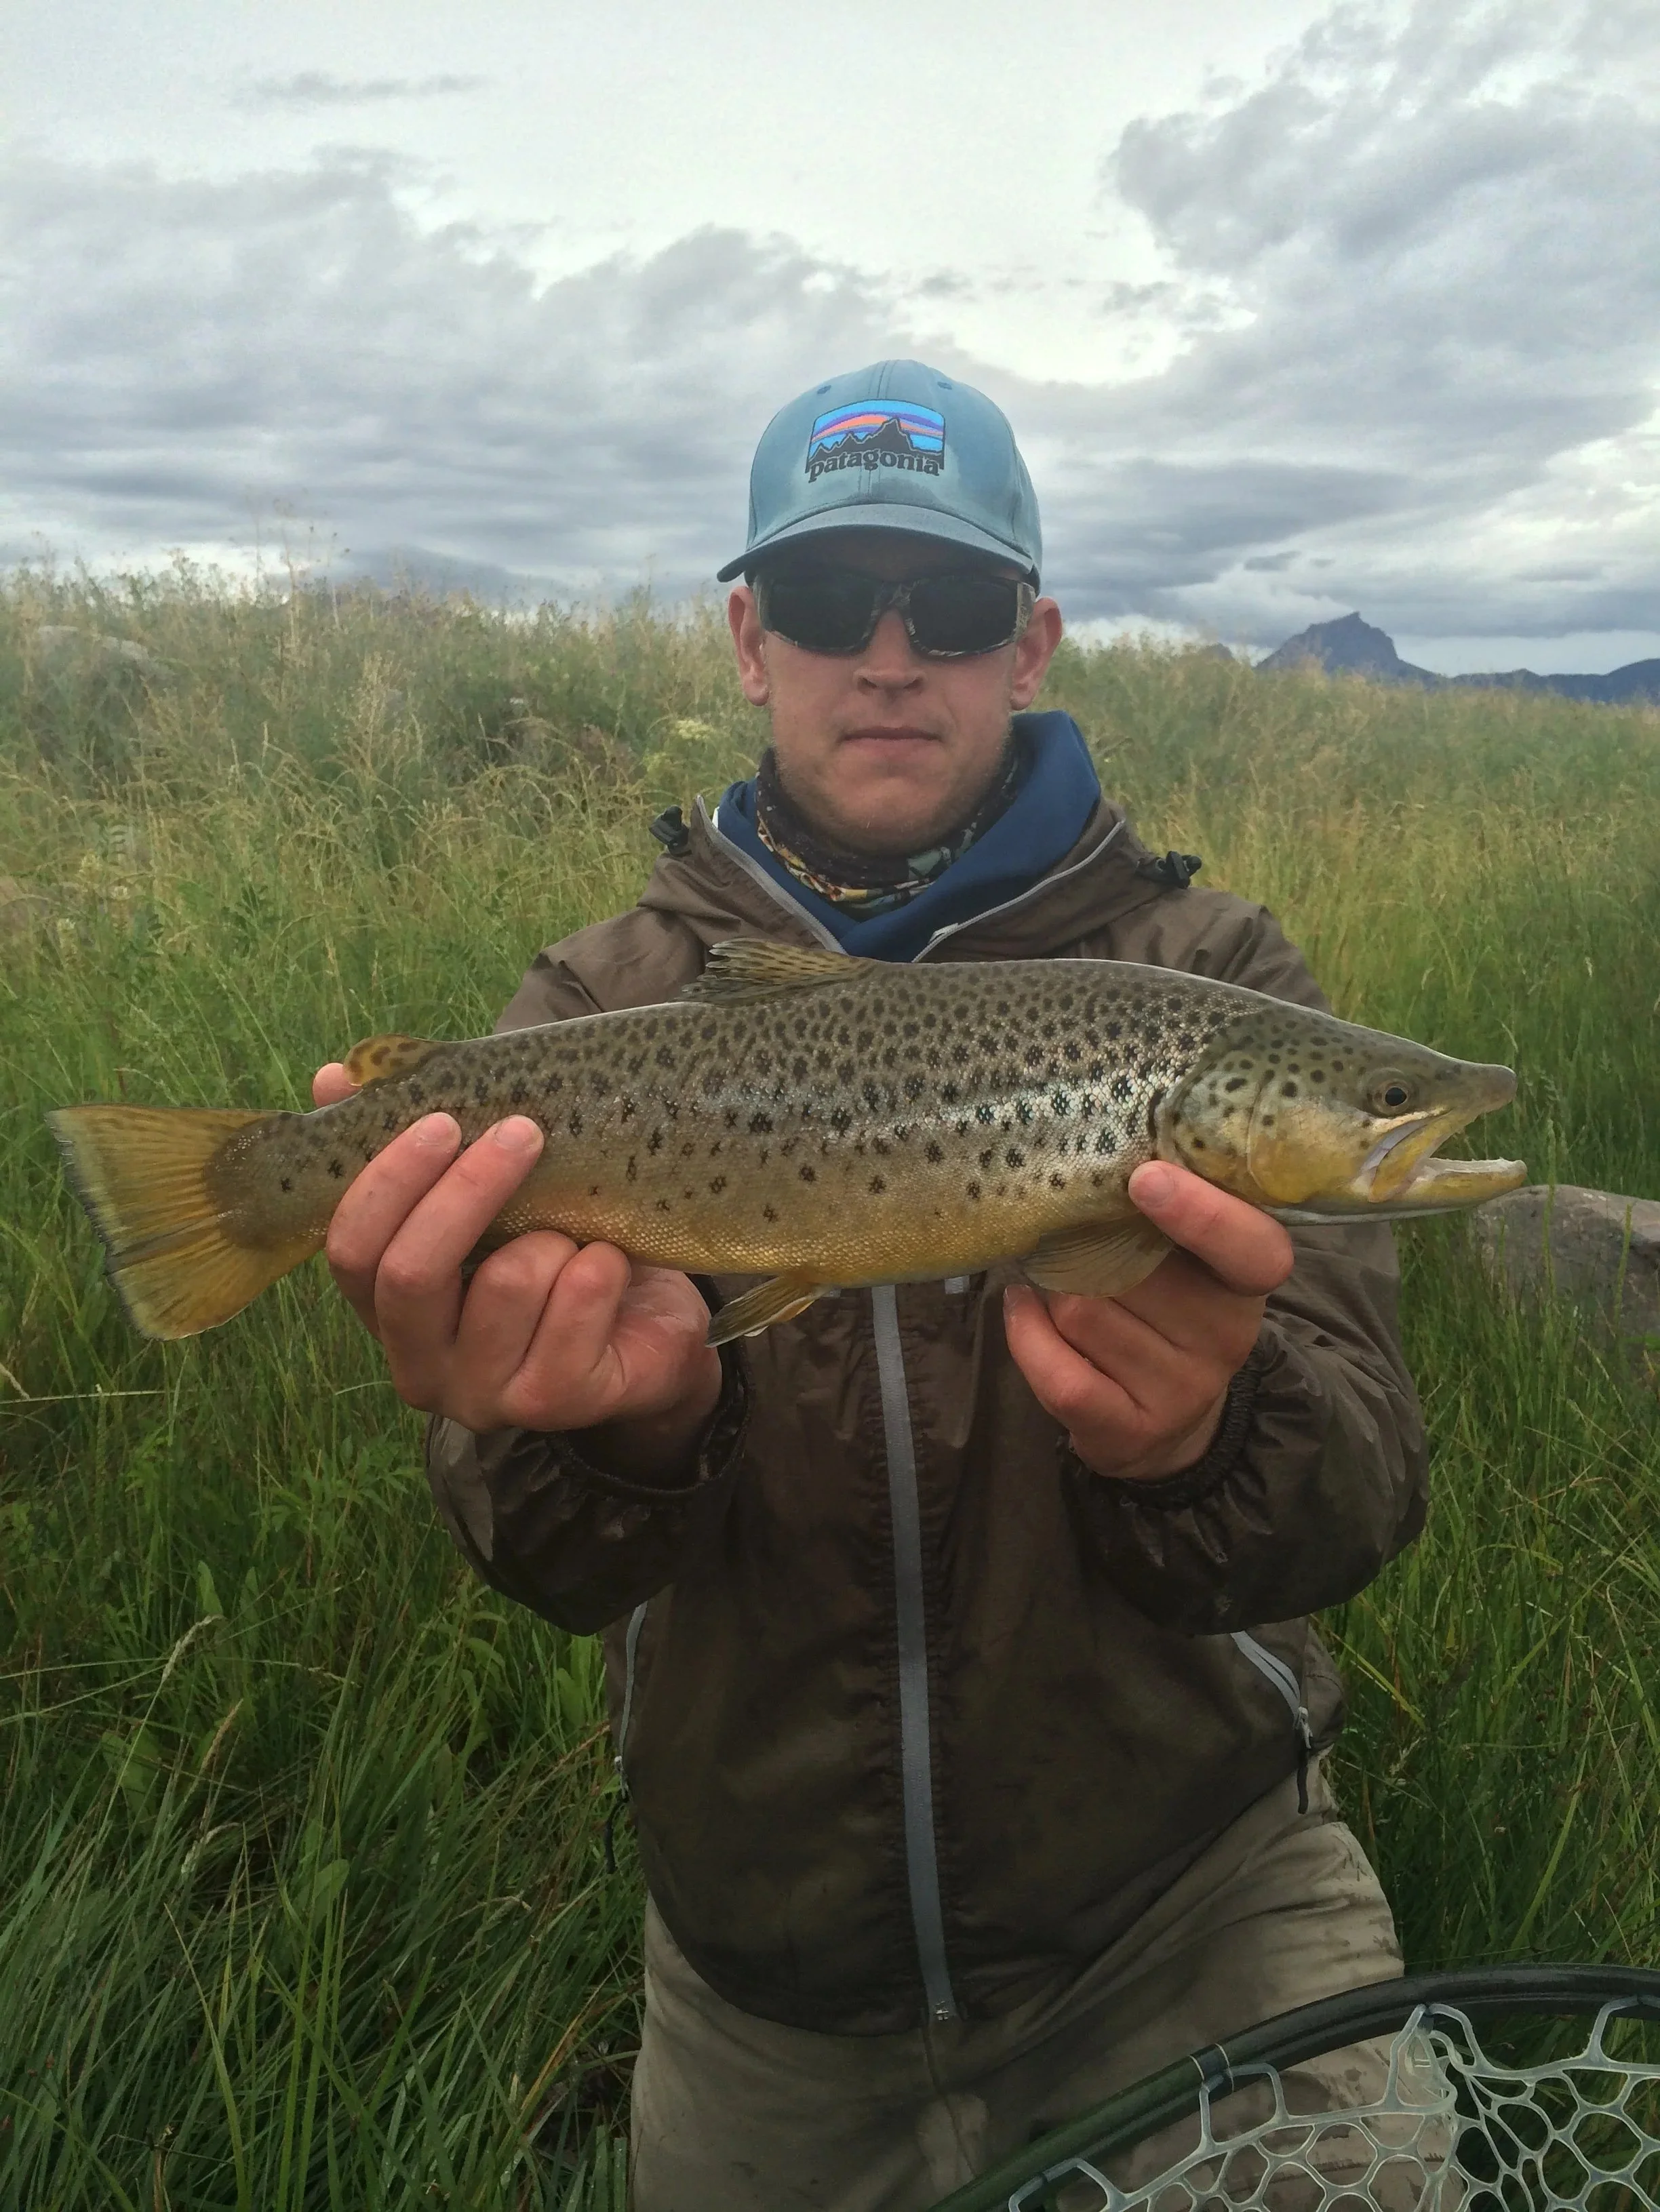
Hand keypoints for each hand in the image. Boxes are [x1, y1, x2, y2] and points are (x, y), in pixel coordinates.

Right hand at [313, 1062, 722, 1477]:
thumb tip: (333, 1077)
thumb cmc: (553, 1255)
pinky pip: (577, 1301)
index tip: (444, 1120)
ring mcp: (484, 1395)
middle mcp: (421, 1366)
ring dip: (556, 1237)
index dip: (389, 1181)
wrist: (649, 1333)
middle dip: (468, 1191)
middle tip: (524, 1131)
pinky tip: (612, 1267)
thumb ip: (412, 1146)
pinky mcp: (555, 1403)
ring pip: (508, 1281)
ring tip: (578, 1236)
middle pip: (412, 1273)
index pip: (351, 1250)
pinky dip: (603, 1264)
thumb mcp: (487, 1200)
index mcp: (387, 1312)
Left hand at [1002, 1161, 1293, 1482]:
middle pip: (1130, 1271)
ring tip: (1051, 1280)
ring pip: (1084, 1314)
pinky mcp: (1130, 1433)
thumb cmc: (1166, 1314)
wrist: (1169, 1424)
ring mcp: (1181, 1392)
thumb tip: (1095, 1158)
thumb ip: (1159, 1217)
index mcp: (1245, 1284)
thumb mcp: (1185, 1263)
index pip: (1253, 1249)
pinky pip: (1061, 1374)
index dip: (1204, 1213)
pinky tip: (1022, 1307)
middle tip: (1070, 1240)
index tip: (1145, 1179)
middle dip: (1083, 1248)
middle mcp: (1225, 1339)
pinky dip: (1026, 1333)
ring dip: (1051, 1290)